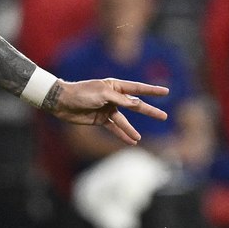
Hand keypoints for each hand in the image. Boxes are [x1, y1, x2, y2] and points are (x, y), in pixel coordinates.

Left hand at [50, 77, 169, 144]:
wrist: (61, 102)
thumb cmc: (82, 93)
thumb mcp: (103, 94)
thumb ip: (120, 99)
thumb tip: (136, 103)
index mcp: (114, 86)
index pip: (137, 88)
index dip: (152, 90)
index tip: (166, 91)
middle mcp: (113, 97)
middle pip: (135, 105)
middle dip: (149, 111)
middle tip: (164, 116)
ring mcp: (107, 109)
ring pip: (124, 120)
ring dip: (131, 129)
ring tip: (139, 138)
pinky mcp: (100, 119)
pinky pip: (114, 128)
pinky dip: (121, 134)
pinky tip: (131, 141)